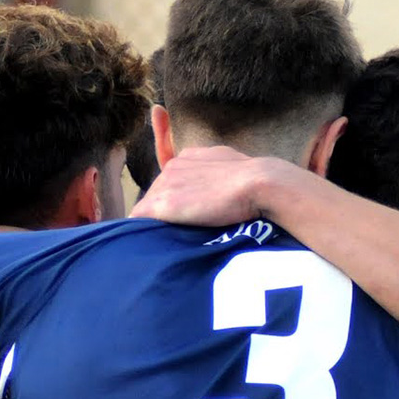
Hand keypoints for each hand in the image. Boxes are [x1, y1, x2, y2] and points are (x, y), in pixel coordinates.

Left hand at [131, 147, 282, 226]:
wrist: (259, 184)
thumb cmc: (254, 182)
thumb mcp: (230, 167)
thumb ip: (214, 172)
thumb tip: (213, 188)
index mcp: (188, 156)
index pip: (172, 180)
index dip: (177, 198)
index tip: (187, 212)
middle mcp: (173, 166)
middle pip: (157, 193)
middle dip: (165, 210)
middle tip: (182, 228)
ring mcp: (166, 184)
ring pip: (148, 206)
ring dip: (156, 221)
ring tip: (167, 237)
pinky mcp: (162, 204)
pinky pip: (139, 218)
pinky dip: (140, 230)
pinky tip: (145, 242)